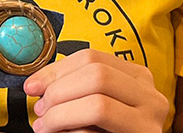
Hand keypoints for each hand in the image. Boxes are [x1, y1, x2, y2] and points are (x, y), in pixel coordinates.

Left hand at [24, 49, 168, 132]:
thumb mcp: (99, 100)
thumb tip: (37, 84)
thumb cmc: (107, 129)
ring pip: (98, 105)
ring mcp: (150, 124)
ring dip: (61, 115)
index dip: (55, 70)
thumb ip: (78, 86)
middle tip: (40, 110)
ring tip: (45, 126)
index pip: (91, 58)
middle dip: (59, 91)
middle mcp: (151, 97)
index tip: (32, 86)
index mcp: (137, 77)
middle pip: (97, 75)